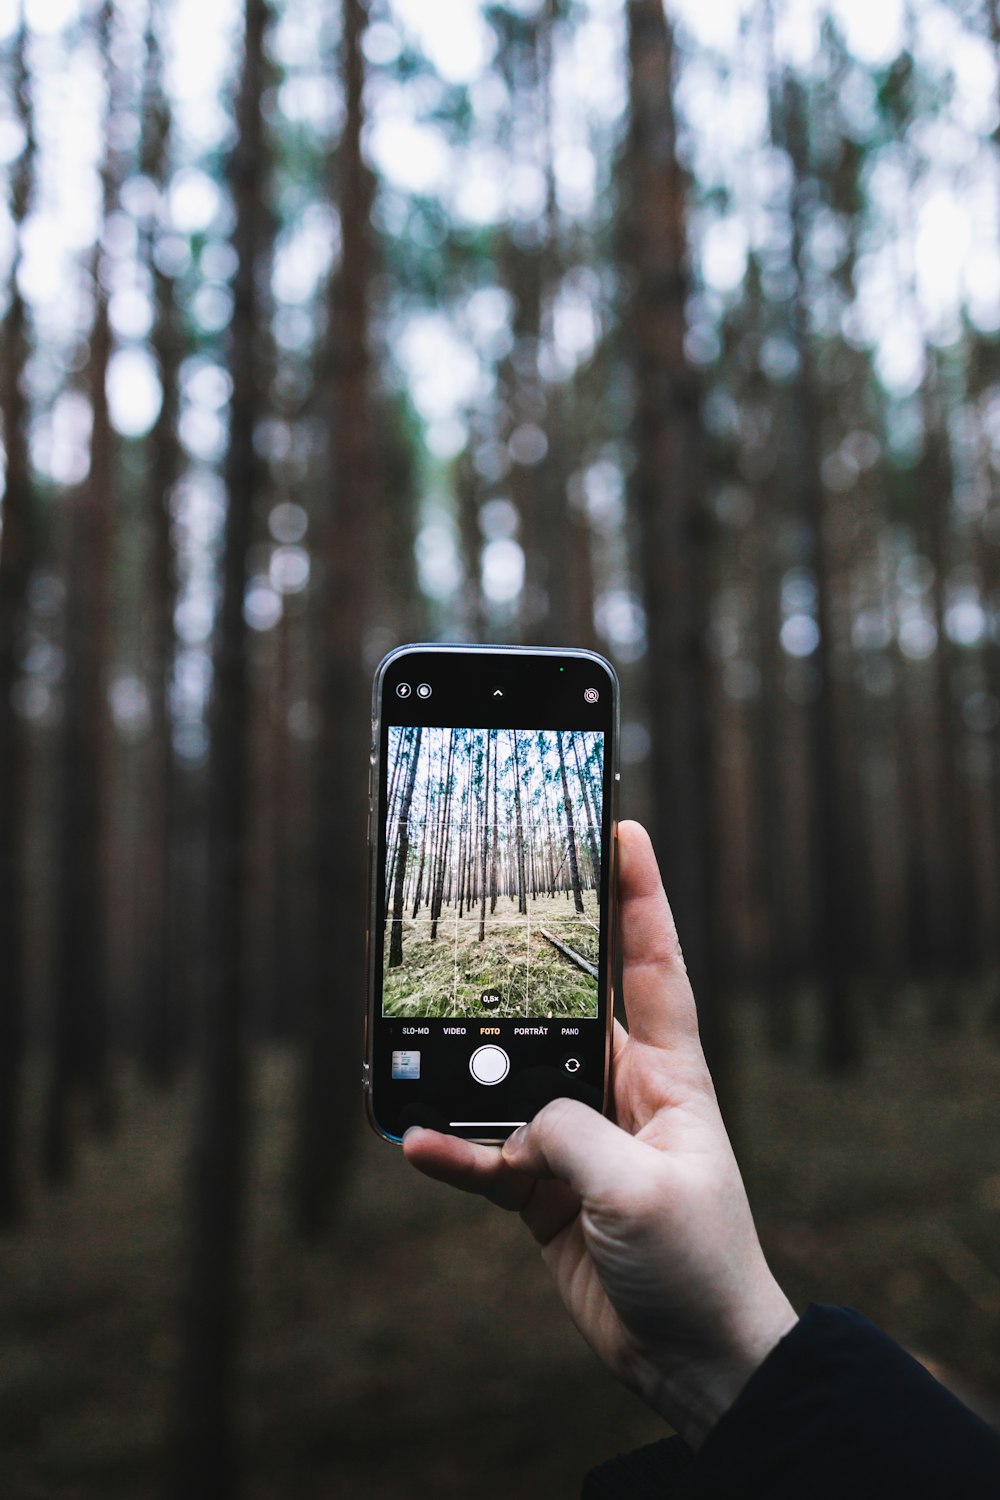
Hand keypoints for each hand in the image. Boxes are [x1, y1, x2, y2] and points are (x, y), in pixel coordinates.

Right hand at [403, 819, 796, 1448]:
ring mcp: (580, 1141)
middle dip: (515, 979)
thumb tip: (520, 1115)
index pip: (652, 965)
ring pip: (509, 1088)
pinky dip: (453, 1152)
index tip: (624, 828)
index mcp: (668, 1075)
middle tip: (468, 931)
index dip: (640, 895)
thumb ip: (572, 1134)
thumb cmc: (699, 1263)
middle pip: (560, 1016)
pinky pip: (488, 1157)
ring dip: (465, 1081)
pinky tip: (417, 1145)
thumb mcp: (640, 1189)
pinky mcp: (547, 1190)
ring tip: (412, 1062)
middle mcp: (621, 1094)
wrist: (696, 1363)